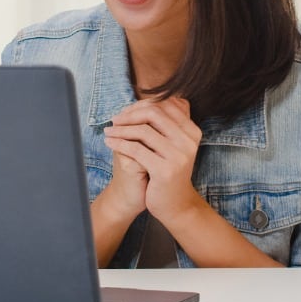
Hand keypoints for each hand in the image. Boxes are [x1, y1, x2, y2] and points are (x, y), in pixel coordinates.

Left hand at [103, 97, 203, 220]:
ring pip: (143, 131)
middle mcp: (188, 141)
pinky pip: (136, 150)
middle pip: (154, 113)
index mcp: (192, 131)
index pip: (165, 105)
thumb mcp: (173, 145)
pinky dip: (119, 143)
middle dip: (130, 114)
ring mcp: (178, 156)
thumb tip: (152, 97)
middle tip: (114, 120)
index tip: (125, 112)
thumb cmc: (168, 171)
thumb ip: (166, 122)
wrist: (175, 205)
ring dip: (120, 129)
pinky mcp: (165, 170)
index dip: (141, 105)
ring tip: (108, 131)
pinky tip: (109, 143)